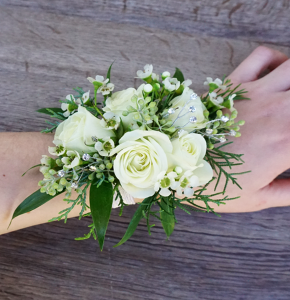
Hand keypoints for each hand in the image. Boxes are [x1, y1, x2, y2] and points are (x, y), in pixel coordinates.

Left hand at [202, 46, 289, 212]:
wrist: (175, 168)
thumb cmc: (215, 187)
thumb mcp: (258, 198)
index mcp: (287, 143)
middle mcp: (277, 111)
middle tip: (288, 123)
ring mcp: (254, 94)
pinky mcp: (232, 85)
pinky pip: (261, 57)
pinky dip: (276, 59)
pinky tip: (276, 75)